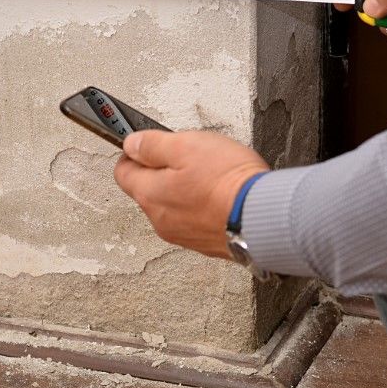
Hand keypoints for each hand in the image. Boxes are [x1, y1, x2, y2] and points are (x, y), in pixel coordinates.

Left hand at [113, 130, 268, 259]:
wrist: (264, 216)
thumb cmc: (227, 181)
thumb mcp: (185, 146)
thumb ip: (152, 145)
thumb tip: (132, 145)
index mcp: (150, 194)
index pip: (123, 172)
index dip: (133, 153)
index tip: (145, 144)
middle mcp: (161, 220)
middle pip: (148, 189)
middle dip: (162, 171)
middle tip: (187, 156)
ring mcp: (183, 234)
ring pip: (172, 206)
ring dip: (184, 190)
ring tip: (210, 174)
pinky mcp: (206, 242)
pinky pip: (195, 219)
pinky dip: (202, 206)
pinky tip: (221, 194)